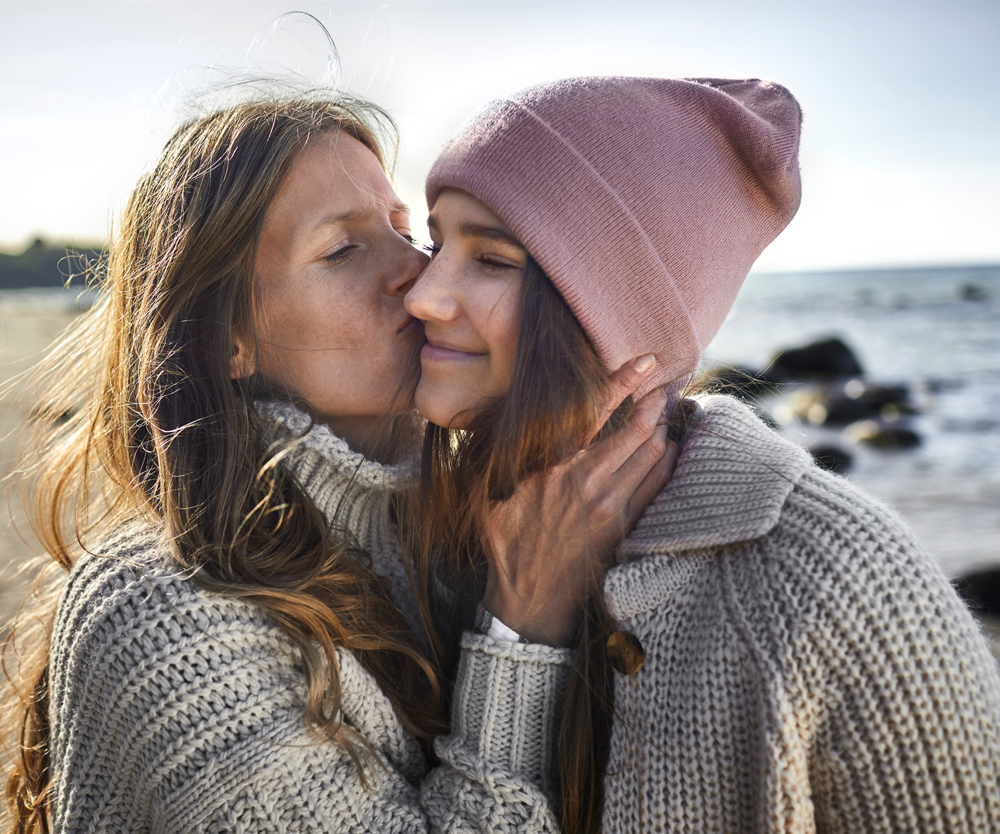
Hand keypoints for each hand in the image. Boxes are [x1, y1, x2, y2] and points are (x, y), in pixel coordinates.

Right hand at [480, 356, 680, 645]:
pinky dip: (668, 460)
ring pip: (654, 453)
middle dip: (656, 401)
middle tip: (665, 384)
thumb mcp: (488, 492)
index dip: (625, 381)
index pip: (597, 412)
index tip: (647, 360)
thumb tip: (503, 412)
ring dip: (664, 428)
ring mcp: (611, 506)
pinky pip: (659, 483)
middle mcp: (587, 481)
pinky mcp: (626, 526)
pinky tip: (667, 449)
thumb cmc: (505, 540)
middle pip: (638, 429)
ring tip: (666, 412)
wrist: (529, 599)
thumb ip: (499, 451)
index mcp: (552, 466)